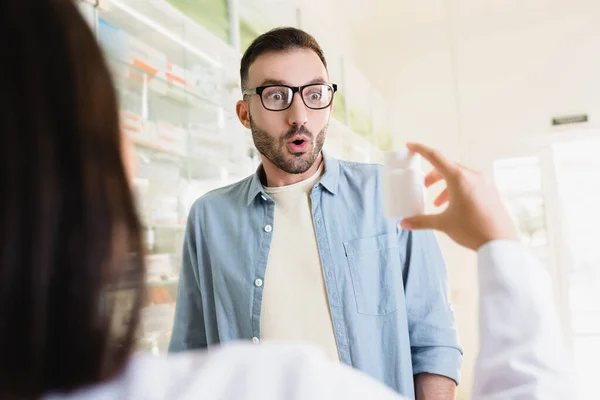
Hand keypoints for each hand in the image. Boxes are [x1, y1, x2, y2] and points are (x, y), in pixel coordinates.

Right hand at [399, 142, 519, 250]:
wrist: (500, 243)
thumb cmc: (471, 230)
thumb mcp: (443, 224)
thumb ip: (421, 221)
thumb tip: (403, 223)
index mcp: (459, 178)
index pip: (435, 157)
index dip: (420, 149)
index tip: (410, 145)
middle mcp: (473, 175)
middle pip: (447, 167)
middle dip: (433, 176)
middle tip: (423, 187)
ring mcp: (485, 182)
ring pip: (459, 176)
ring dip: (445, 186)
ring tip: (437, 203)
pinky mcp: (491, 190)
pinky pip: (470, 183)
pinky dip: (458, 189)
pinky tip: (454, 206)